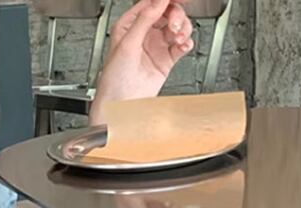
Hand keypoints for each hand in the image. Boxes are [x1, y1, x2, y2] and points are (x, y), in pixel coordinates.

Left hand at [90, 0, 193, 124]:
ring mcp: (156, 46)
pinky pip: (181, 45)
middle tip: (175, 25)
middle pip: (168, 12)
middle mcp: (144, 33)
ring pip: (178, 27)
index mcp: (129, 25)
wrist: (121, 105)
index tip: (178, 0)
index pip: (152, 3)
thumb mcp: (128, 44)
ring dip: (183, 28)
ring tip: (179, 37)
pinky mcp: (165, 59)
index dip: (166, 0)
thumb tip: (160, 0)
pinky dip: (186, 43)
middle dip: (176, 15)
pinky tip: (183, 46)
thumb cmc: (114, 80)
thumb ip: (145, 19)